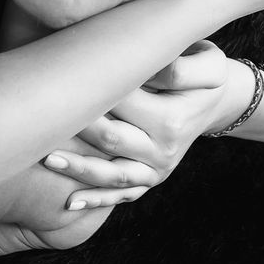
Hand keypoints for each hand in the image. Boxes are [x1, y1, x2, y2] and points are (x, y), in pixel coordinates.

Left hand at [41, 40, 231, 209]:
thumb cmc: (205, 71)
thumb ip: (178, 65)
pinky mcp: (153, 180)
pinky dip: (95, 199)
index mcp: (173, 118)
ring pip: (110, 174)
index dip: (96, 88)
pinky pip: (121, 195)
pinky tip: (70, 202)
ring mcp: (158, 169)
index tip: (69, 74)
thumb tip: (140, 65)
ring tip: (46, 158)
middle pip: (111, 139)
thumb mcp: (207, 61)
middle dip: (76, 126)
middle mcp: (164, 149)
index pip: (124, 103)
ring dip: (76, 168)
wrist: (218, 100)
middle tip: (44, 111)